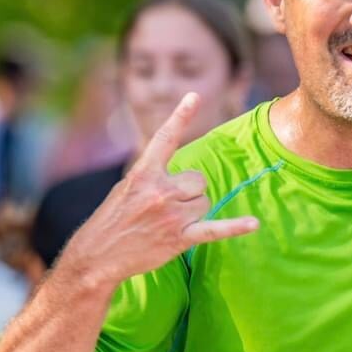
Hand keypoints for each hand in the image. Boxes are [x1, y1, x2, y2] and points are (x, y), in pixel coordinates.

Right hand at [64, 93, 258, 288]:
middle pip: (199, 180)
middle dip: (190, 192)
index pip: (165, 139)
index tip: (194, 96)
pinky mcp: (180, 238)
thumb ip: (153, 175)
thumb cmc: (114, 220)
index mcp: (143, 174)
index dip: (181, 116)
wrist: (98, 255)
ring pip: (205, 202)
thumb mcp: (127, 188)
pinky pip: (215, 229)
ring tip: (171, 223)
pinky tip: (253, 224)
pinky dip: (235, 227)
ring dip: (195, 212)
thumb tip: (180, 173)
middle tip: (169, 207)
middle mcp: (159, 191)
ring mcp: (171, 215)